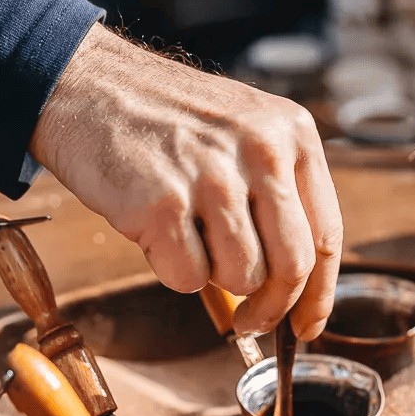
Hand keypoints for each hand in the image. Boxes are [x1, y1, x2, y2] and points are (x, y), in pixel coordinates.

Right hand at [28, 24, 341, 340]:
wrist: (88, 87)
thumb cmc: (165, 121)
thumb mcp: (242, 134)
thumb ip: (276, 196)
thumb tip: (295, 288)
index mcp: (293, 135)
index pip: (326, 234)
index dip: (319, 295)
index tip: (306, 328)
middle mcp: (262, 151)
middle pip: (293, 266)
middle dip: (271, 308)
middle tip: (248, 323)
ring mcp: (213, 177)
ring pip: (242, 277)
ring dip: (213, 276)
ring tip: (186, 234)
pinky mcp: (164, 203)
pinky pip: (188, 278)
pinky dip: (171, 270)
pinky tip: (157, 232)